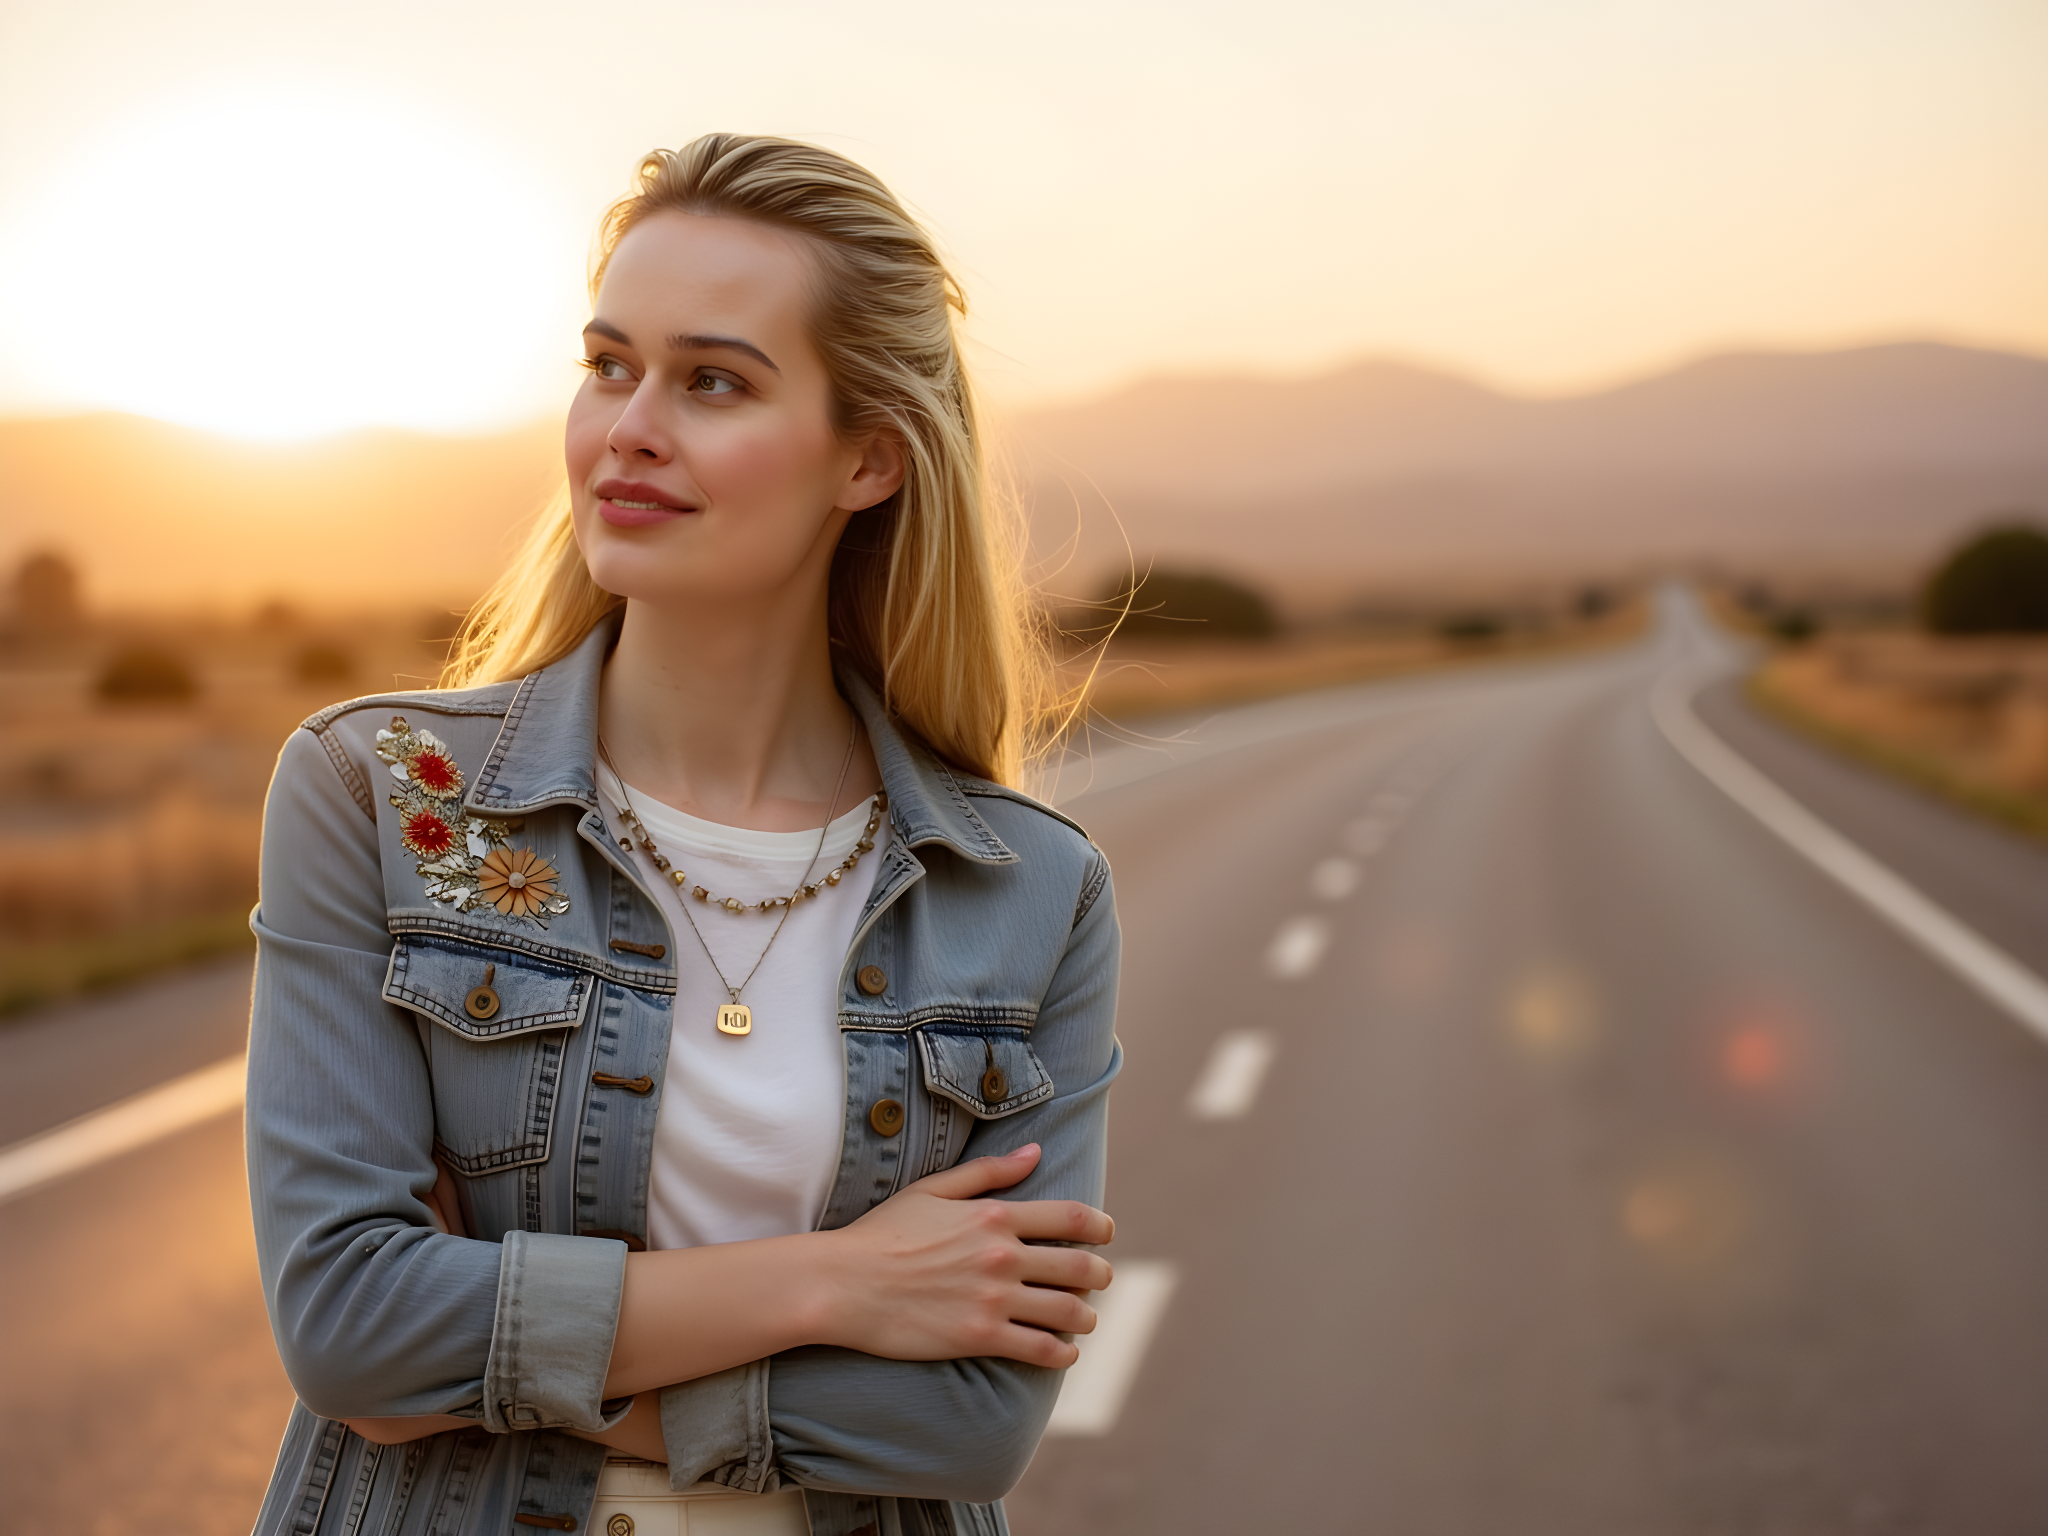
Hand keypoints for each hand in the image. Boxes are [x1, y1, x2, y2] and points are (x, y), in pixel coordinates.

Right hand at [813, 1143, 1113, 1368]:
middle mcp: (1002, 1255)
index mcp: (995, 1215)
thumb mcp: (934, 1189)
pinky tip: (1063, 1353)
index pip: (1072, 1217)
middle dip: (1100, 1275)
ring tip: (1084, 1319)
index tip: (1106, 1235)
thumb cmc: (883, 1233)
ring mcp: (993, 1298)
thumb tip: (1036, 1152)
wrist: (844, 1283)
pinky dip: (1061, 1353)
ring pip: (1068, 1311)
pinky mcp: (979, 1336)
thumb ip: (989, 1172)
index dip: (1100, 1228)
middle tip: (1101, 1281)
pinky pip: (1040, 1349)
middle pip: (1080, 1267)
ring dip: (1085, 1317)